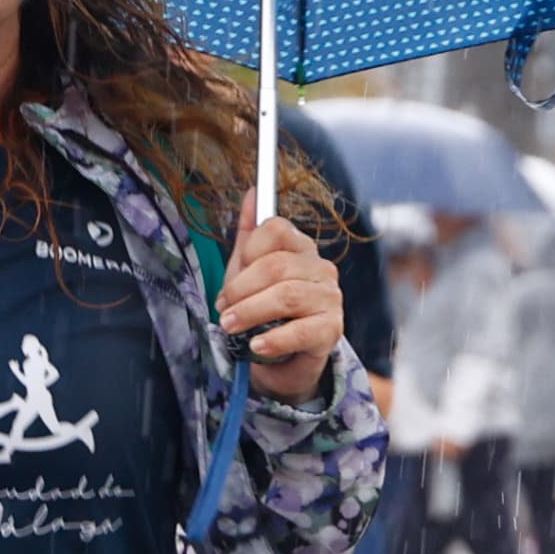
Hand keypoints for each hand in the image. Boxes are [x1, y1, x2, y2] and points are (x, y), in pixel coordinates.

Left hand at [219, 210, 342, 398]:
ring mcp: (330, 298)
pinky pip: (301, 330)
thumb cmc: (266, 311)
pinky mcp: (331, 330)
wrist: (282, 360)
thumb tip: (251, 193)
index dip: (250, 250)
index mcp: (301, 248)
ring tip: (230, 326)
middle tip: (223, 309)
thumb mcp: (249, 272)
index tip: (233, 274)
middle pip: (277, 266)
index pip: (279, 230)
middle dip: (242, 289)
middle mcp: (321, 268)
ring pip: (287, 296)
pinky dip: (274, 339)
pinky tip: (257, 345)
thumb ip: (250, 235)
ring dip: (251, 312)